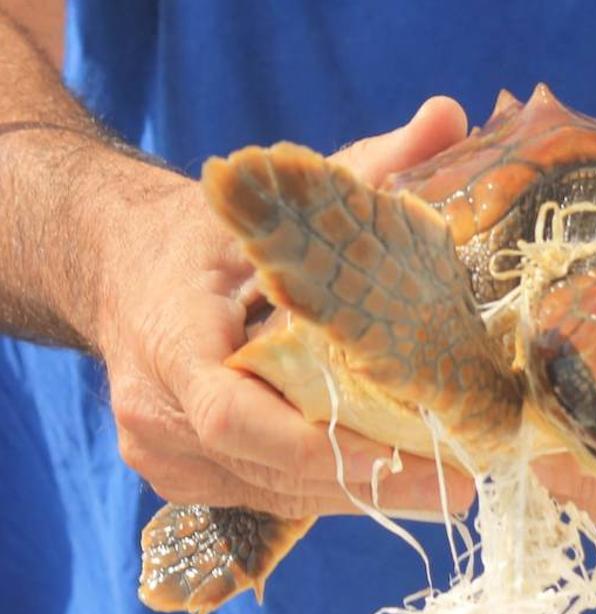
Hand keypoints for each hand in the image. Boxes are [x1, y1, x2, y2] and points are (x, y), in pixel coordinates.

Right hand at [100, 97, 475, 518]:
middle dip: (370, 483)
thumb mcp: (271, 199)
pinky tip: (388, 480)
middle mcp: (156, 411)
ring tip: (443, 489)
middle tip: (460, 487)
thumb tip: (449, 115)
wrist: (117, 269)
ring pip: (275, 495)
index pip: (236, 416)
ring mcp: (162, 454)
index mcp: (170, 338)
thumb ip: (361, 167)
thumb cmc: (199, 236)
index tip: (408, 458)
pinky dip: (326, 489)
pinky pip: (265, 496)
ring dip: (358, 494)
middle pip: (272, 470)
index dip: (323, 447)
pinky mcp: (180, 475)